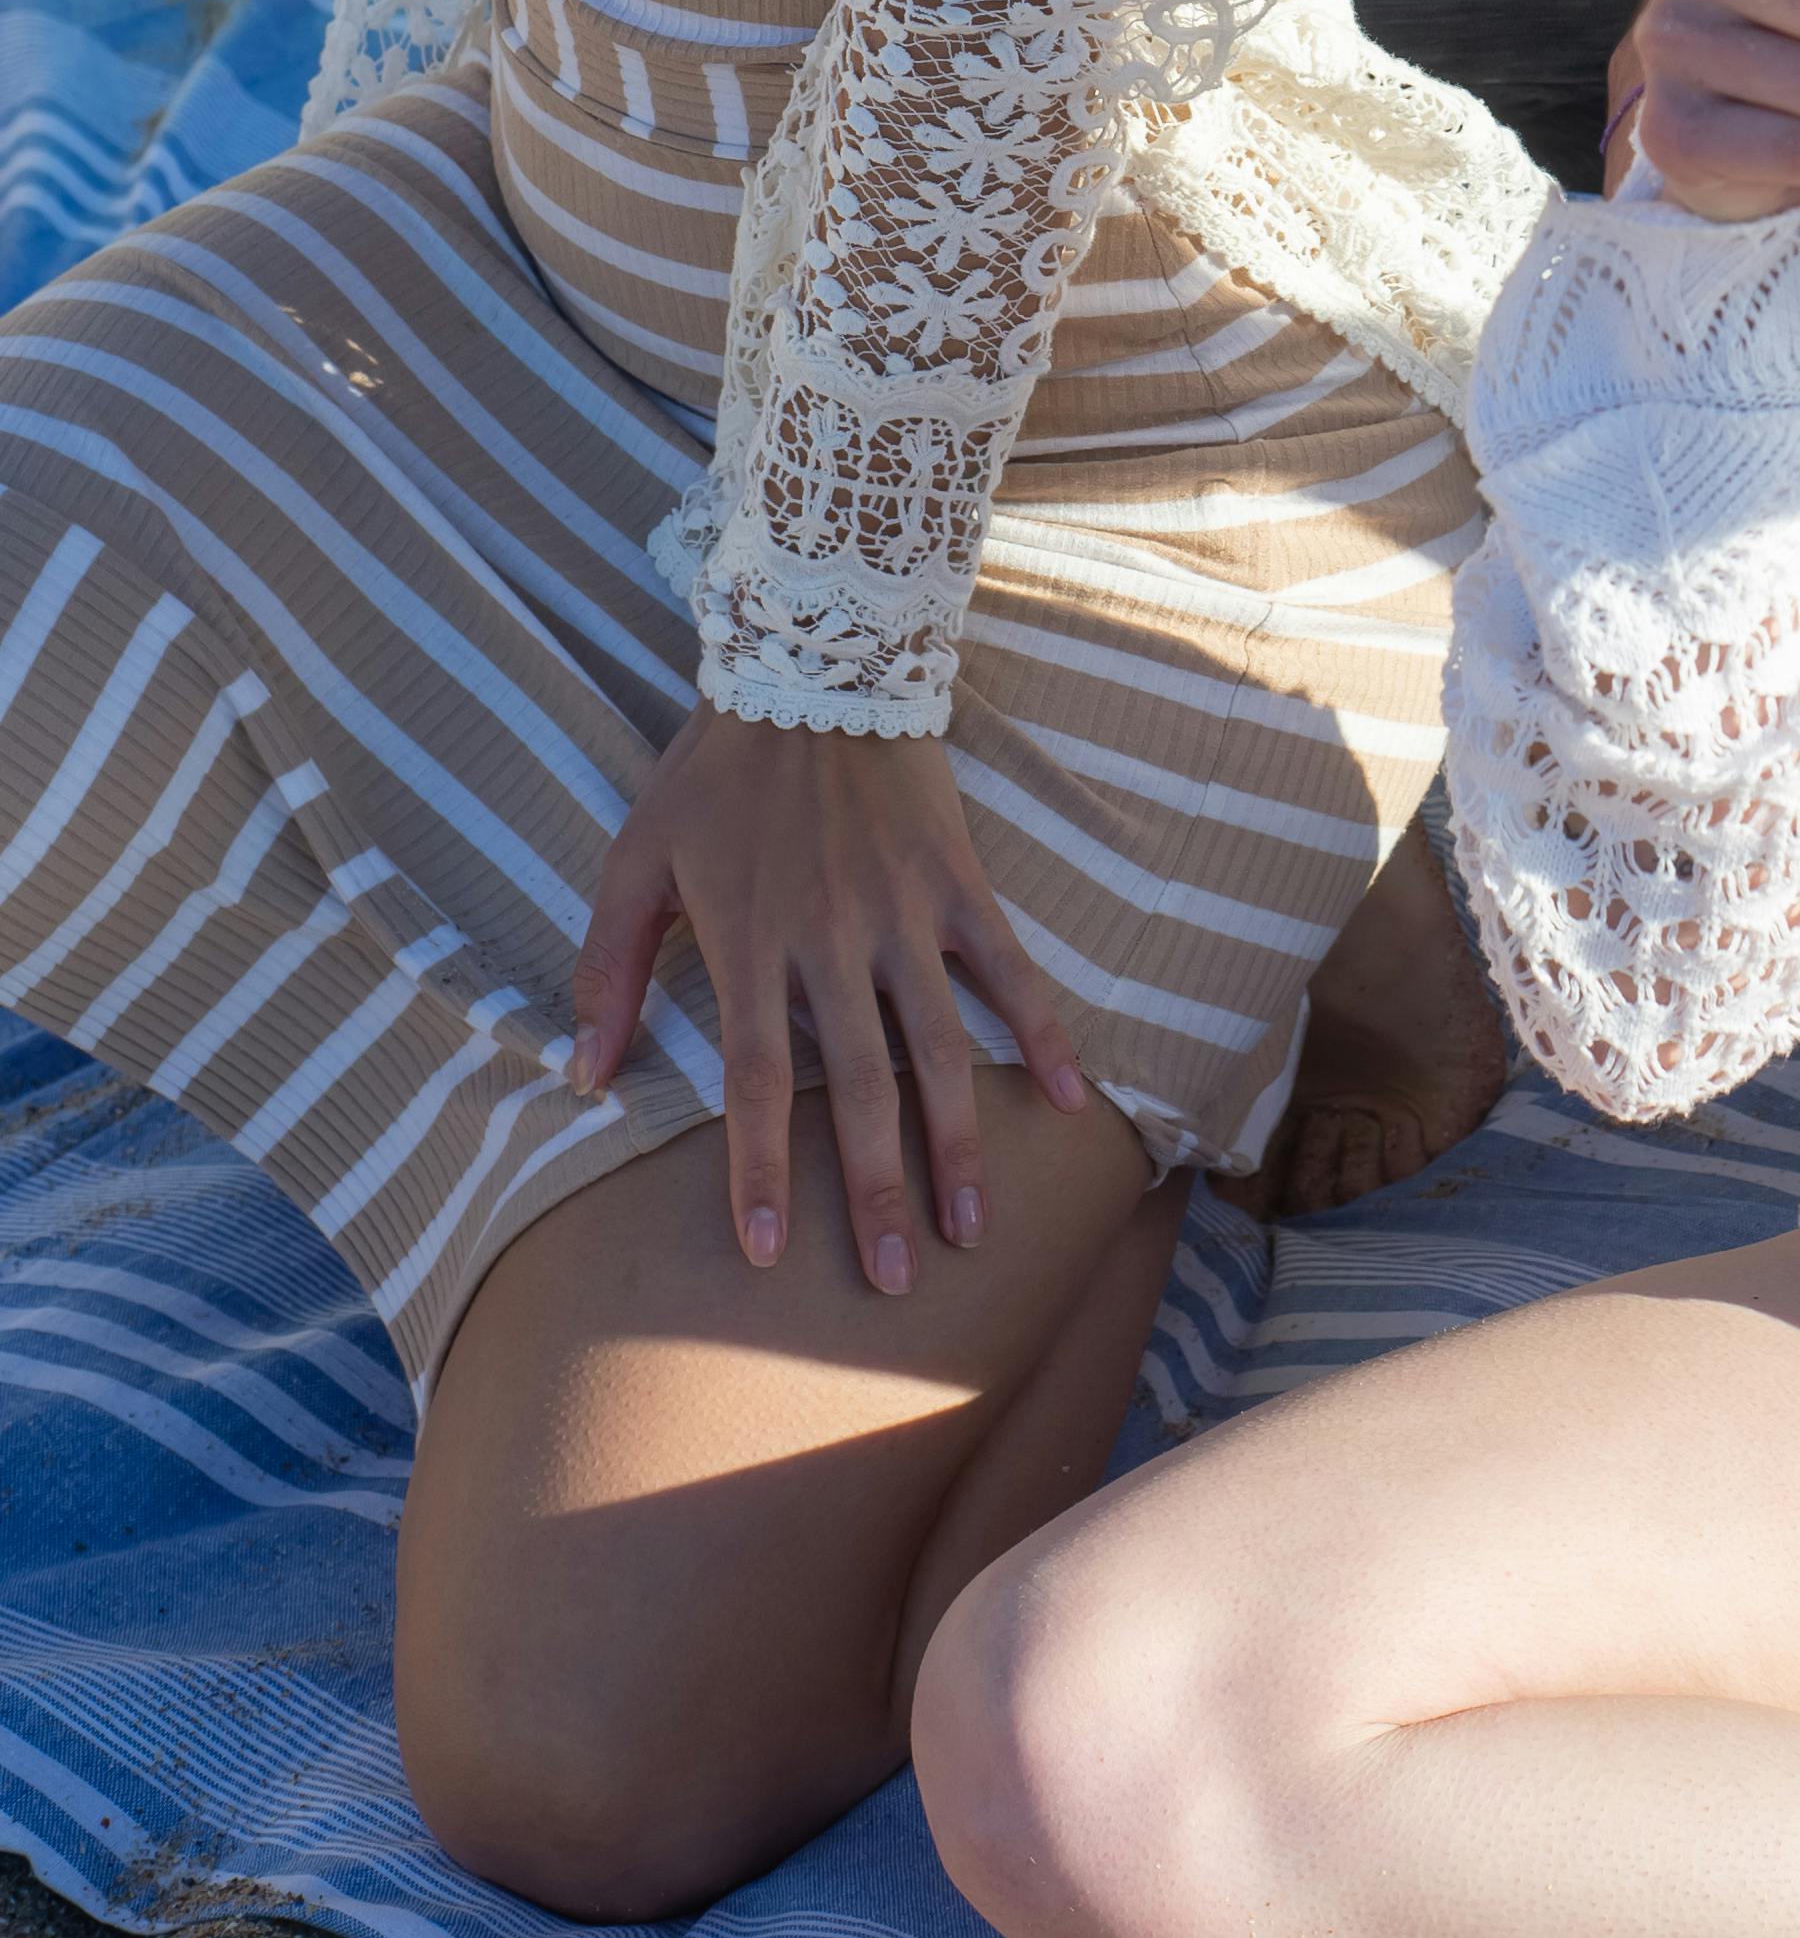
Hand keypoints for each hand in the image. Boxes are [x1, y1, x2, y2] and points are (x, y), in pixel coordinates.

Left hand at [572, 704, 1092, 1293]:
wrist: (816, 657)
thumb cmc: (715, 769)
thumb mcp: (636, 857)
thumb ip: (608, 968)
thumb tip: (587, 1077)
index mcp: (751, 941)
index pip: (753, 1083)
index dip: (759, 1172)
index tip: (768, 1254)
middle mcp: (833, 940)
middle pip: (859, 1089)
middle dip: (877, 1192)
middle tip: (898, 1281)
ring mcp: (906, 913)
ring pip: (941, 1049)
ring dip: (961, 1144)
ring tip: (976, 1229)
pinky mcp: (960, 882)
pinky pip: (1010, 970)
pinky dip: (1045, 1034)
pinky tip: (1075, 1100)